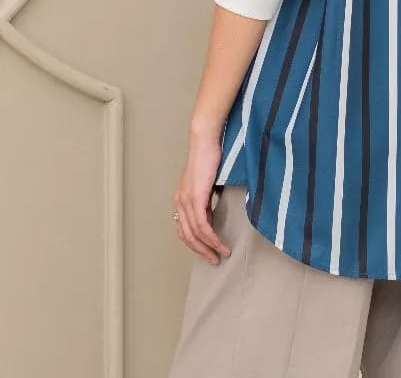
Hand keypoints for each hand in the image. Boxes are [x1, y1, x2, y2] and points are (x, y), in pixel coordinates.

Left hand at [172, 133, 231, 265]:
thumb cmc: (208, 157)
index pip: (184, 229)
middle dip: (201, 251)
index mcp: (180, 199)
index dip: (196, 244)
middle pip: (187, 236)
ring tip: (221, 254)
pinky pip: (202, 225)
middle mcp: (179, 202)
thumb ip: (206, 199)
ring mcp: (186, 200)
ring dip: (208, 247)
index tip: (209, 251)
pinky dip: (212, 238)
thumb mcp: (206, 183)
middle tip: (215, 259)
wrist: (205, 140)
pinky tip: (220, 243)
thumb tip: (213, 214)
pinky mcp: (195, 197)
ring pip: (195, 234)